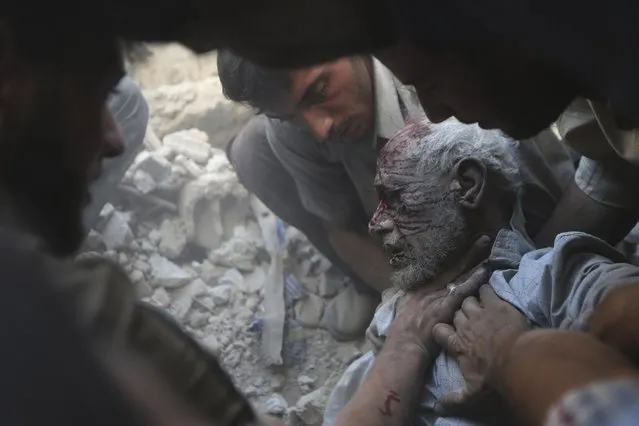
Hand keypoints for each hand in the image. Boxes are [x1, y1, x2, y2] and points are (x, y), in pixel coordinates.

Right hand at [386, 235, 491, 354]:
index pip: (442, 272)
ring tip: (486, 246)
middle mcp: (429, 288)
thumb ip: (409, 304)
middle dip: (468, 254)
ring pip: (459, 275)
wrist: (403, 347)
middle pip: (452, 268)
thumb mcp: (402, 313)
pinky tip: (483, 271)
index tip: (468, 251)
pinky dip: (473, 280)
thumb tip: (409, 300)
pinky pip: (462, 290)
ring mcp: (437, 296)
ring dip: (474, 261)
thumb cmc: (402, 335)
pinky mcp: (445, 306)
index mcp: (419, 290)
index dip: (456, 261)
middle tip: (482, 239)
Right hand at [432, 285, 529, 414]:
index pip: (439, 331)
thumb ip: (455, 398)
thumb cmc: (493, 376)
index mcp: (457, 344)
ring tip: (479, 303)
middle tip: (468, 317)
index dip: (442, 330)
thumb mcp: (473, 392)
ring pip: (468, 300)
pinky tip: (489, 290)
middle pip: (456, 313)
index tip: (448, 330)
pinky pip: (486, 290)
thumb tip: (438, 408)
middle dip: (460, 313)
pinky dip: (486, 289)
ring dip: (472, 301)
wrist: (516, 360)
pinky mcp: (495, 304)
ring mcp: (479, 313)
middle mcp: (465, 326)